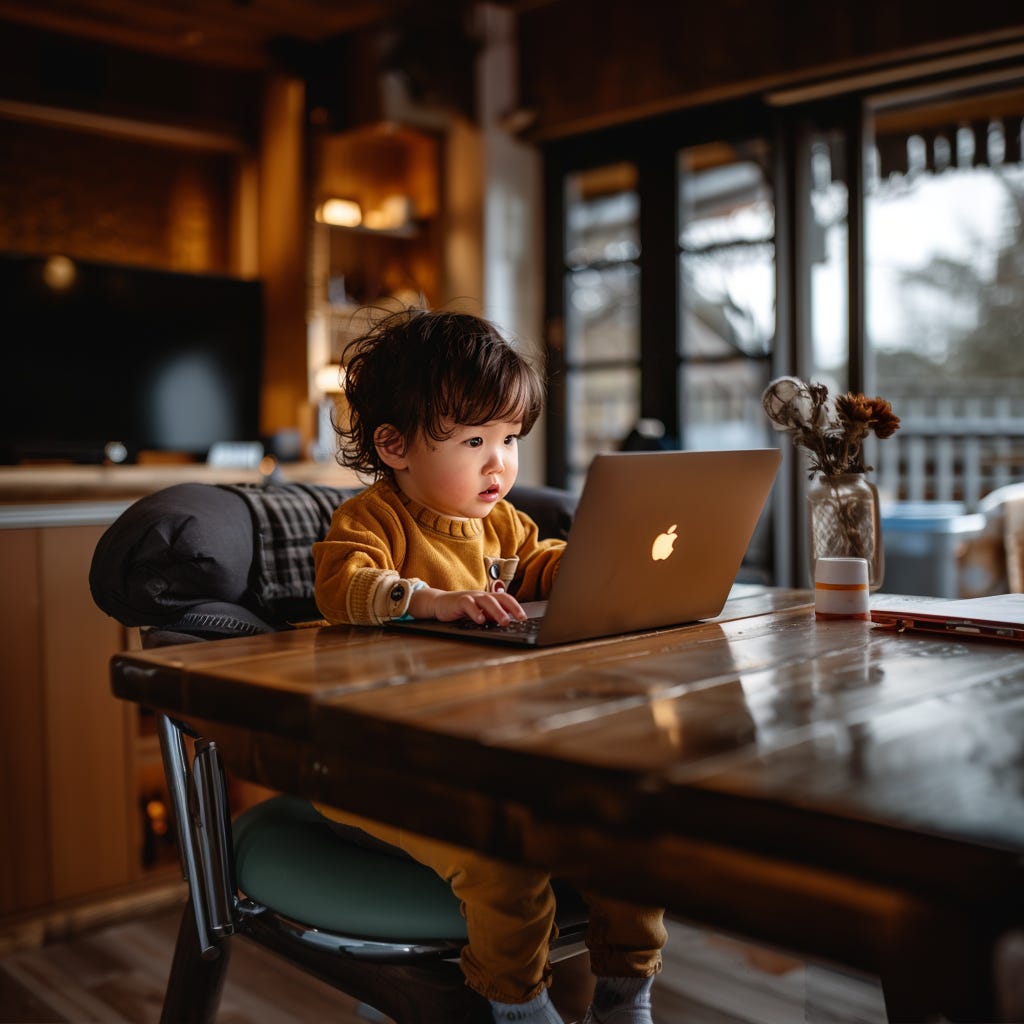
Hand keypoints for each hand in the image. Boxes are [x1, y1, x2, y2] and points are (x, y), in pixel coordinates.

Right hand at [409, 586, 527, 625]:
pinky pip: (468, 604)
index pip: (506, 599)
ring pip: (487, 600)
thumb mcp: (479, 613)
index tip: (524, 618)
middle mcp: (482, 596)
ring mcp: (471, 597)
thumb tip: (506, 622)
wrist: (440, 604)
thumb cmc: (462, 609)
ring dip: (497, 611)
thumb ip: (491, 617)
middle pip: (500, 598)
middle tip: (519, 619)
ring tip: (504, 621)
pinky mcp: (459, 601)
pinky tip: (480, 620)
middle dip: (511, 608)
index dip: (516, 607)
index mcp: (488, 598)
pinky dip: (475, 612)